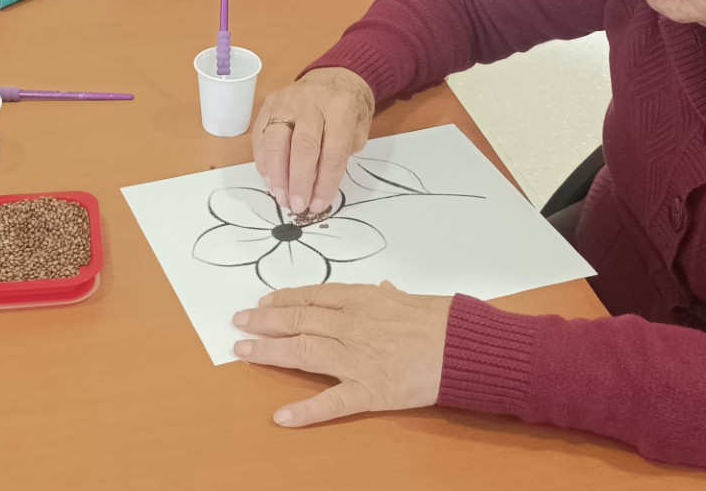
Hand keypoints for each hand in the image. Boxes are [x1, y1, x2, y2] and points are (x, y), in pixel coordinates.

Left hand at [233, 282, 450, 426]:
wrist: (465, 347)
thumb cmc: (444, 320)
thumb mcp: (413, 298)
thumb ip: (390, 297)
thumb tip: (382, 289)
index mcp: (363, 300)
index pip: (312, 296)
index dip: (285, 299)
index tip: (265, 301)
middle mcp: (352, 326)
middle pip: (299, 320)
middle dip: (265, 321)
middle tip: (240, 321)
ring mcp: (357, 359)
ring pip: (303, 351)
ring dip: (269, 351)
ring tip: (243, 351)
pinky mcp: (369, 391)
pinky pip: (331, 402)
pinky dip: (305, 411)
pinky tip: (282, 416)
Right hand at [251, 67, 376, 216]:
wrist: (335, 77)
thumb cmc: (349, 109)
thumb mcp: (358, 131)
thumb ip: (340, 156)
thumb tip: (317, 191)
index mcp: (340, 108)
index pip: (332, 152)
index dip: (325, 183)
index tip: (319, 205)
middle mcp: (311, 101)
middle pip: (302, 147)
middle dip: (298, 182)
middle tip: (297, 206)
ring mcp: (287, 100)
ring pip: (275, 141)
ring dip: (277, 174)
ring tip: (281, 197)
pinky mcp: (270, 103)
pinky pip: (261, 135)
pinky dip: (264, 161)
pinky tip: (270, 179)